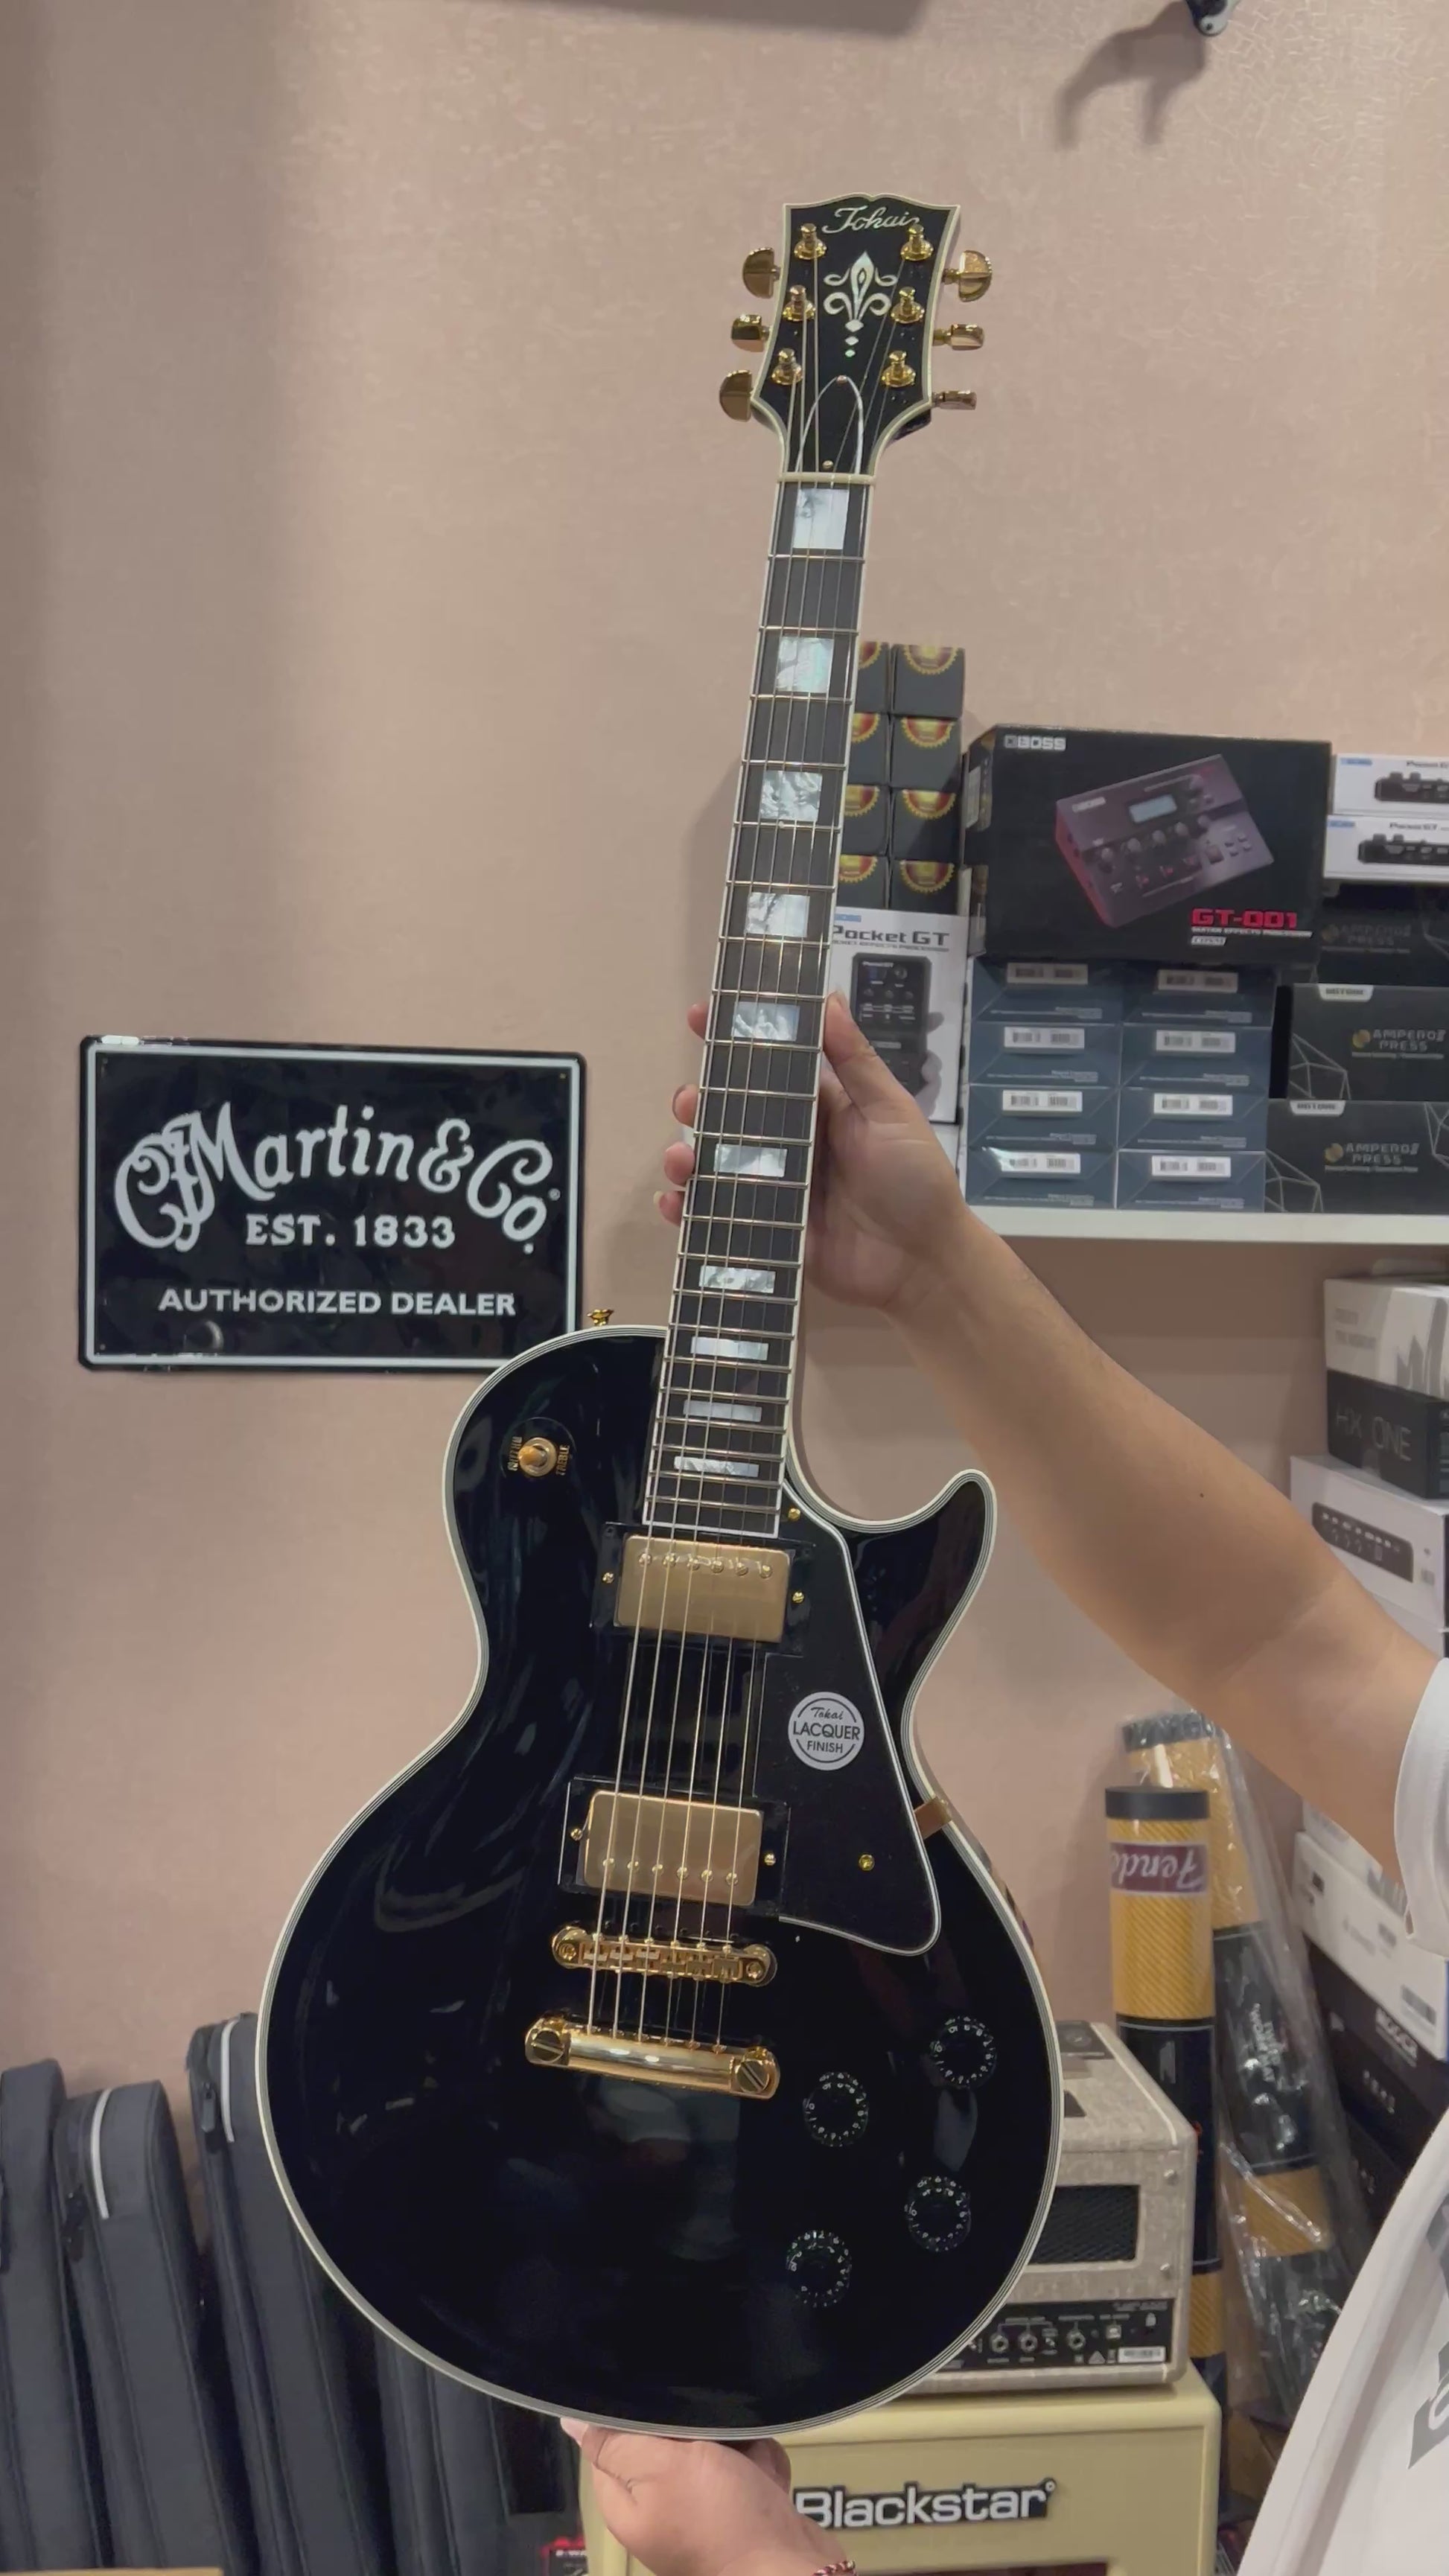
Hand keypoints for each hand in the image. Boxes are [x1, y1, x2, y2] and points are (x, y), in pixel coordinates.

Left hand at [563, 2422, 821, 2575]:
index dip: (637, 2414)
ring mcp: (701, 2510)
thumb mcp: (660, 2469)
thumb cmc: (718, 2516)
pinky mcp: (739, 2510)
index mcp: (625, 2502)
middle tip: (712, 2435)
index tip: (665, 2402)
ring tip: (745, 2454)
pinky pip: (745, 2466)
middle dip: (695, 2427)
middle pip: (664, 2437)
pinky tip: (764, 2474)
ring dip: (734, 2442)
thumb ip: (616, 2443)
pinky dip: (758, 2465)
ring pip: (712, 2445)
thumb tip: (568, 2421)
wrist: (789, 2568)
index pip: (609, 2438)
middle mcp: (658, 2506)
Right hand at [660, 993, 968, 1318]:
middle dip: (699, 1102)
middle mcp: (791, 1145)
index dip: (734, 1042)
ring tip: (681, 1156)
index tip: (698, 1016)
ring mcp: (774, 1189)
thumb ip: (855, 1060)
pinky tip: (674, 1202)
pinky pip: (719, 1216)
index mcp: (820, 1109)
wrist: (923, 1262)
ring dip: (687, 1154)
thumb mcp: (890, 1111)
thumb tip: (828, 997)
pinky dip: (688, 1209)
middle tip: (688, 1100)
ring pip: (716, 1164)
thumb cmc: (915, 1179)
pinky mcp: (766, 1231)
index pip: (769, 1068)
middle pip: (731, 1116)